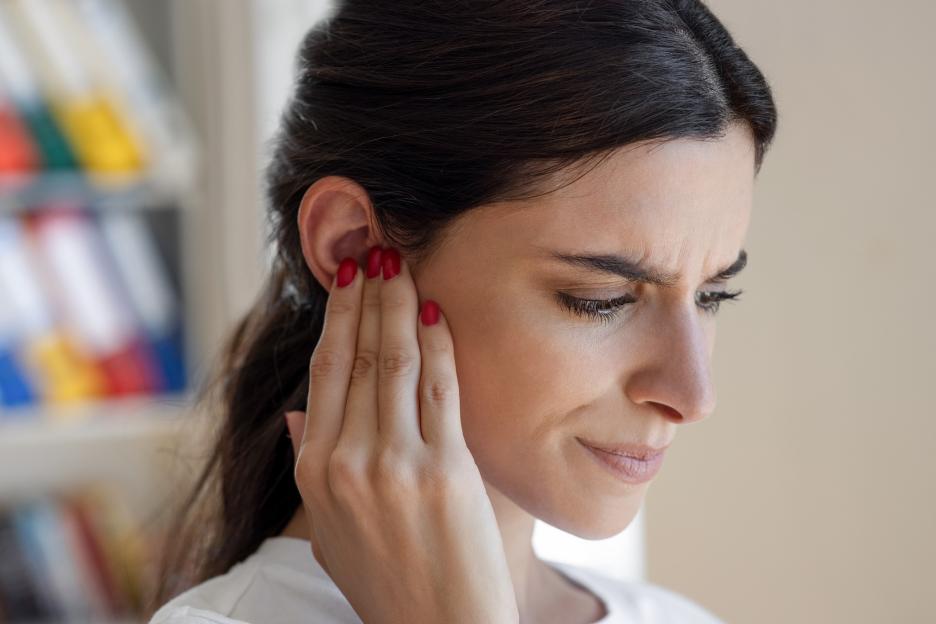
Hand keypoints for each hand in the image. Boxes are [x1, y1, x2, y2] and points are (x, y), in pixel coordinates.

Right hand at [284, 246, 518, 623]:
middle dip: (368, 295)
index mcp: (314, 471)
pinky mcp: (445, 471)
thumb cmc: (386, 582)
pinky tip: (437, 312)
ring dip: (400, 305)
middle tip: (378, 248)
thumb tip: (298, 413)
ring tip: (404, 264)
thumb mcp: (330, 531)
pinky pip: (439, 389)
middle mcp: (347, 461)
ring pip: (394, 362)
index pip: (324, 372)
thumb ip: (311, 466)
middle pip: (356, 356)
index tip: (348, 278)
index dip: (338, 317)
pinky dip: (439, 344)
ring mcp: (394, 465)